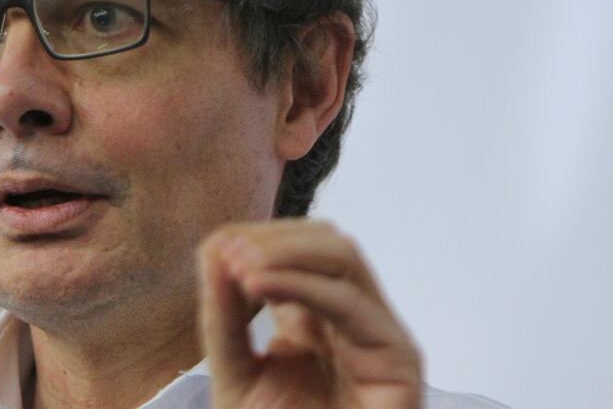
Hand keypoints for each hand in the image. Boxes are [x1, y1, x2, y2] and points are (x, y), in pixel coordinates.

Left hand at [198, 218, 422, 408]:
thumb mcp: (235, 375)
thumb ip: (223, 318)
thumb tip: (213, 249)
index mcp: (316, 319)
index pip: (296, 250)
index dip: (258, 238)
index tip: (215, 249)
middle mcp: (353, 320)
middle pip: (325, 241)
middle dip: (273, 237)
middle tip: (227, 252)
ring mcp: (379, 336)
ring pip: (343, 256)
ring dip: (286, 250)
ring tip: (239, 265)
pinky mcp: (398, 360)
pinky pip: (351, 302)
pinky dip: (301, 283)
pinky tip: (258, 285)